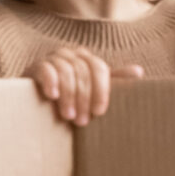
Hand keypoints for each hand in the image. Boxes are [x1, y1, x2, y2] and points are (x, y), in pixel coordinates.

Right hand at [24, 47, 143, 124]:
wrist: (37, 97)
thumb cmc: (71, 94)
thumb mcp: (92, 88)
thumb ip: (113, 80)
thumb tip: (139, 72)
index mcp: (87, 58)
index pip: (100, 68)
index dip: (101, 90)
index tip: (100, 112)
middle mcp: (71, 54)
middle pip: (83, 71)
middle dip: (84, 98)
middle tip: (82, 121)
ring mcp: (52, 58)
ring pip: (66, 72)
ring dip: (68, 95)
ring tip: (68, 116)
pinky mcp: (36, 66)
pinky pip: (46, 69)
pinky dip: (50, 82)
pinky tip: (52, 96)